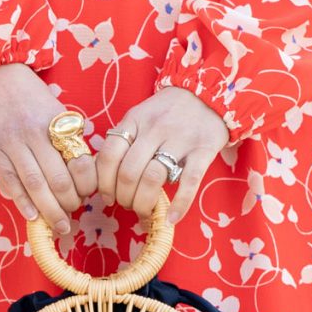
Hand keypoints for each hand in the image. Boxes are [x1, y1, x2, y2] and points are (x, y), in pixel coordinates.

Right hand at [0, 64, 96, 238]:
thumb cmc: (30, 98)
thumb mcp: (56, 112)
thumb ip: (67, 141)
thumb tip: (81, 178)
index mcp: (58, 124)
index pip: (80, 163)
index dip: (87, 186)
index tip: (87, 196)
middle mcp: (37, 134)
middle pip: (59, 180)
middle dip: (68, 205)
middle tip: (71, 216)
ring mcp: (13, 143)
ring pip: (35, 185)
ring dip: (49, 210)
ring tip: (58, 225)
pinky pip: (11, 182)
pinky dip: (23, 202)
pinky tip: (34, 217)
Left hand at [95, 86, 229, 226]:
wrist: (207, 93)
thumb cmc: (168, 112)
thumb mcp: (140, 116)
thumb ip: (125, 140)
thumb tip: (106, 180)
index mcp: (134, 120)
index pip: (108, 155)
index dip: (104, 183)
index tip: (108, 197)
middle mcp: (155, 128)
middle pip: (128, 172)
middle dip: (123, 197)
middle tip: (128, 205)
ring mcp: (180, 138)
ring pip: (153, 178)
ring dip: (144, 203)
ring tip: (144, 210)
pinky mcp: (203, 149)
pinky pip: (189, 182)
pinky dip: (179, 204)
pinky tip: (171, 218)